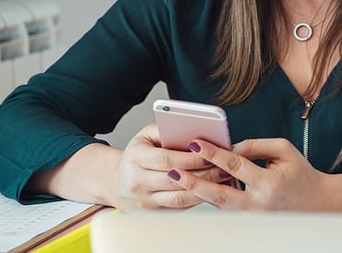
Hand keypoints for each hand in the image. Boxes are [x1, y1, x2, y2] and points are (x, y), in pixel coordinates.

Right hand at [112, 124, 230, 209]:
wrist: (115, 182)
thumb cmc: (136, 155)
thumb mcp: (145, 136)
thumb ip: (166, 130)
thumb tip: (192, 129)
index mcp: (135, 158)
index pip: (167, 159)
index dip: (192, 157)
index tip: (211, 153)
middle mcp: (137, 181)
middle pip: (176, 179)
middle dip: (204, 173)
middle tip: (225, 166)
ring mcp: (144, 200)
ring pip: (179, 197)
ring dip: (205, 189)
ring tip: (222, 178)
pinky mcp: (152, 213)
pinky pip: (179, 208)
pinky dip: (197, 199)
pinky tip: (212, 190)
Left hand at [167, 138, 330, 210]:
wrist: (316, 202)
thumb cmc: (300, 173)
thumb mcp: (284, 150)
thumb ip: (255, 146)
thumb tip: (229, 146)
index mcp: (269, 183)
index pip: (235, 165)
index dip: (214, 153)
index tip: (196, 142)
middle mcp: (259, 204)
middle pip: (220, 194)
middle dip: (194, 182)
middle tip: (173, 171)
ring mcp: (253, 216)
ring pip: (219, 205)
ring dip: (197, 192)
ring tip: (177, 179)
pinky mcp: (250, 221)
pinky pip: (226, 209)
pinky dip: (210, 198)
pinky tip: (195, 187)